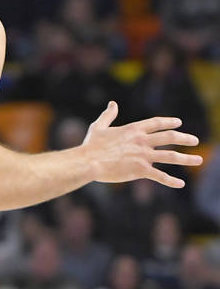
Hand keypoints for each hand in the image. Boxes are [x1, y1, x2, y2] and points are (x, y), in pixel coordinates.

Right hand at [83, 102, 201, 187]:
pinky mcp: (140, 170)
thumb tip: (112, 104)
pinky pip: (160, 176)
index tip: (179, 123)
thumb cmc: (91, 145)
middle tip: (195, 141)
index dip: (169, 122)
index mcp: (134, 129)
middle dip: (185, 138)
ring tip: (199, 160)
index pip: (157, 123)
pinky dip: (171, 181)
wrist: (88, 161)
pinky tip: (181, 184)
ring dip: (187, 158)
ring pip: (171, 156)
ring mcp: (143, 156)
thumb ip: (108, 115)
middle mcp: (142, 141)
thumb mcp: (99, 126)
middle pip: (170, 138)